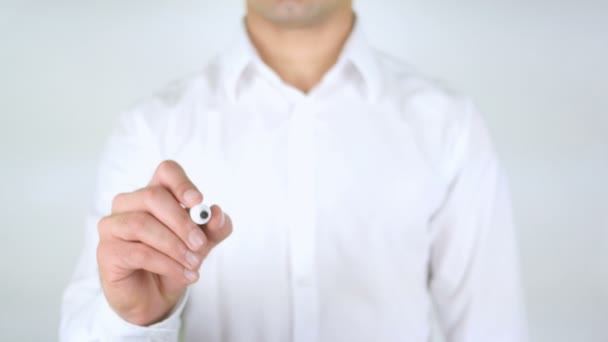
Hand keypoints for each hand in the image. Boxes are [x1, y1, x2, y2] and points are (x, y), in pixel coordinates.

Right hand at [96, 160, 232, 325]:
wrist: (155, 297)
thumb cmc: (175, 260)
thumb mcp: (204, 243)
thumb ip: (214, 227)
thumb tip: (217, 213)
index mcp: (154, 193)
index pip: (166, 171)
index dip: (181, 183)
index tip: (197, 201)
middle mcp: (129, 203)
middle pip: (153, 196)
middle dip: (181, 221)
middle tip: (201, 244)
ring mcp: (113, 225)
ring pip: (142, 224)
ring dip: (175, 246)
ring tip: (195, 264)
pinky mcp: (106, 251)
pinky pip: (138, 252)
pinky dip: (167, 264)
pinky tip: (185, 274)